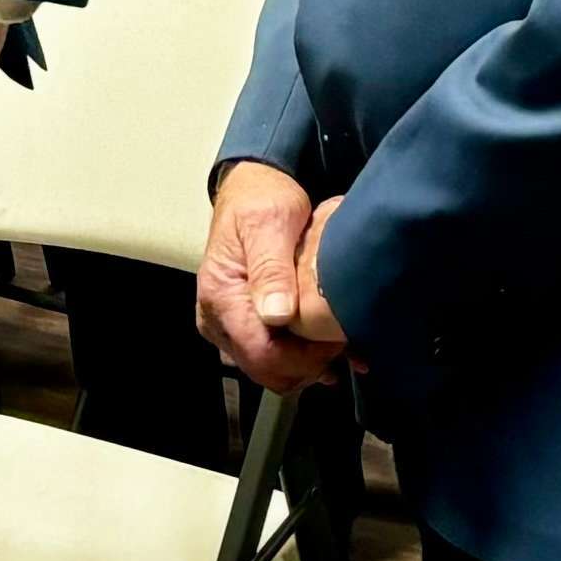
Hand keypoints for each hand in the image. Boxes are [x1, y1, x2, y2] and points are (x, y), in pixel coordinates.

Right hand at [196, 163, 346, 395]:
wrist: (252, 189)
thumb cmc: (260, 199)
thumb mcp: (269, 222)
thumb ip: (271, 268)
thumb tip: (275, 314)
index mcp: (219, 297)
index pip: (261, 354)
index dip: (303, 358)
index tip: (336, 338)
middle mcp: (217, 320)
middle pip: (266, 370)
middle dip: (308, 364)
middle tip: (343, 339)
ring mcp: (228, 327)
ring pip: (271, 370)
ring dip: (309, 364)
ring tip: (342, 341)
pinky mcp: (243, 326)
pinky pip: (273, 358)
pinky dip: (304, 359)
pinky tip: (331, 346)